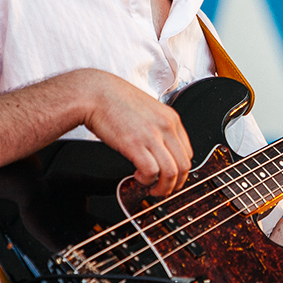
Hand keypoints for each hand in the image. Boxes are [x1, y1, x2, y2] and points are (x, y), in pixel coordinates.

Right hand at [81, 70, 193, 195]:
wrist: (94, 93)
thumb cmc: (114, 100)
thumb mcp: (147, 109)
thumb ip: (157, 126)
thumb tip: (160, 147)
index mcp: (171, 118)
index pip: (188, 152)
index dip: (180, 170)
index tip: (171, 177)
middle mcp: (165, 127)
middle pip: (184, 165)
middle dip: (175, 183)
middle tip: (164, 189)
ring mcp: (152, 135)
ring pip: (171, 172)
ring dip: (163, 187)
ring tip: (152, 188)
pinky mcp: (135, 144)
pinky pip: (151, 171)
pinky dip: (146, 180)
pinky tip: (138, 176)